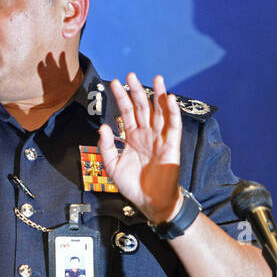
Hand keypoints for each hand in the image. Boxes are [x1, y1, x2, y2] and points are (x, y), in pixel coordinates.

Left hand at [98, 72, 182, 225]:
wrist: (150, 202)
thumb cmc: (133, 185)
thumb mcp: (112, 166)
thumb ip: (106, 146)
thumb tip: (102, 126)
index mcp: (132, 137)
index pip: (126, 112)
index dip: (121, 98)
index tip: (114, 83)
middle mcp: (146, 134)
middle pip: (142, 107)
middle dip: (137, 91)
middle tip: (131, 75)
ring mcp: (159, 138)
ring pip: (159, 112)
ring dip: (158, 95)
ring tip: (156, 79)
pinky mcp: (171, 146)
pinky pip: (173, 126)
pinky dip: (172, 112)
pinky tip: (170, 98)